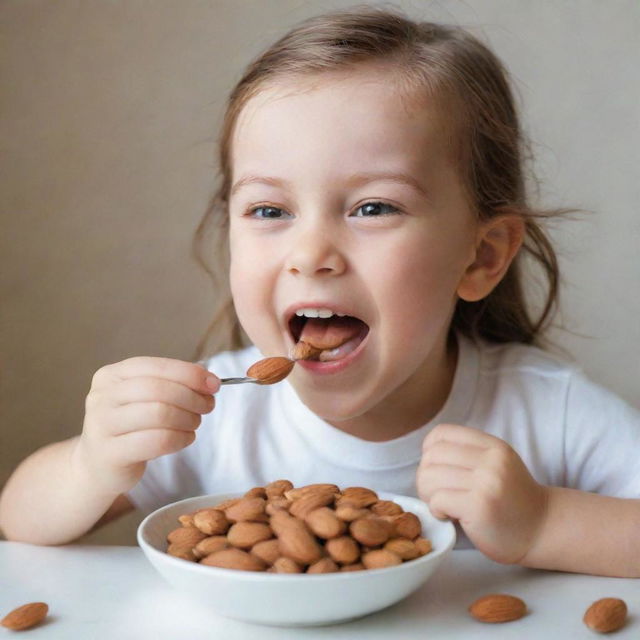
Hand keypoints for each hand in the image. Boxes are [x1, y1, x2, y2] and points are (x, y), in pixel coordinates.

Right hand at [73, 357, 219, 495]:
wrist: (98, 466)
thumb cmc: (130, 426)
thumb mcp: (145, 398)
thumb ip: (173, 384)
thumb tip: (210, 381)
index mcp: (111, 374)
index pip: (156, 366)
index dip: (190, 374)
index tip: (214, 384)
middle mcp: (102, 396)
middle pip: (159, 389)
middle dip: (192, 397)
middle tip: (207, 406)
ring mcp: (101, 425)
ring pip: (160, 414)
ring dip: (188, 418)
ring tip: (194, 423)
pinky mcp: (109, 454)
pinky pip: (158, 441)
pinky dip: (181, 438)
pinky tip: (186, 438)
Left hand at [416, 423, 548, 563]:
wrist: (542, 530)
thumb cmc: (511, 500)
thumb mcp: (497, 464)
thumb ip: (469, 453)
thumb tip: (427, 453)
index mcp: (492, 445)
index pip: (441, 433)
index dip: (429, 451)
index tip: (436, 469)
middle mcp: (491, 460)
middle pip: (432, 456)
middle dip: (425, 476)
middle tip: (436, 493)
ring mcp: (486, 483)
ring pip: (430, 477)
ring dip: (428, 494)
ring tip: (442, 504)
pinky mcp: (479, 507)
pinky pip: (438, 499)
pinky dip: (436, 509)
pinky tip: (449, 516)